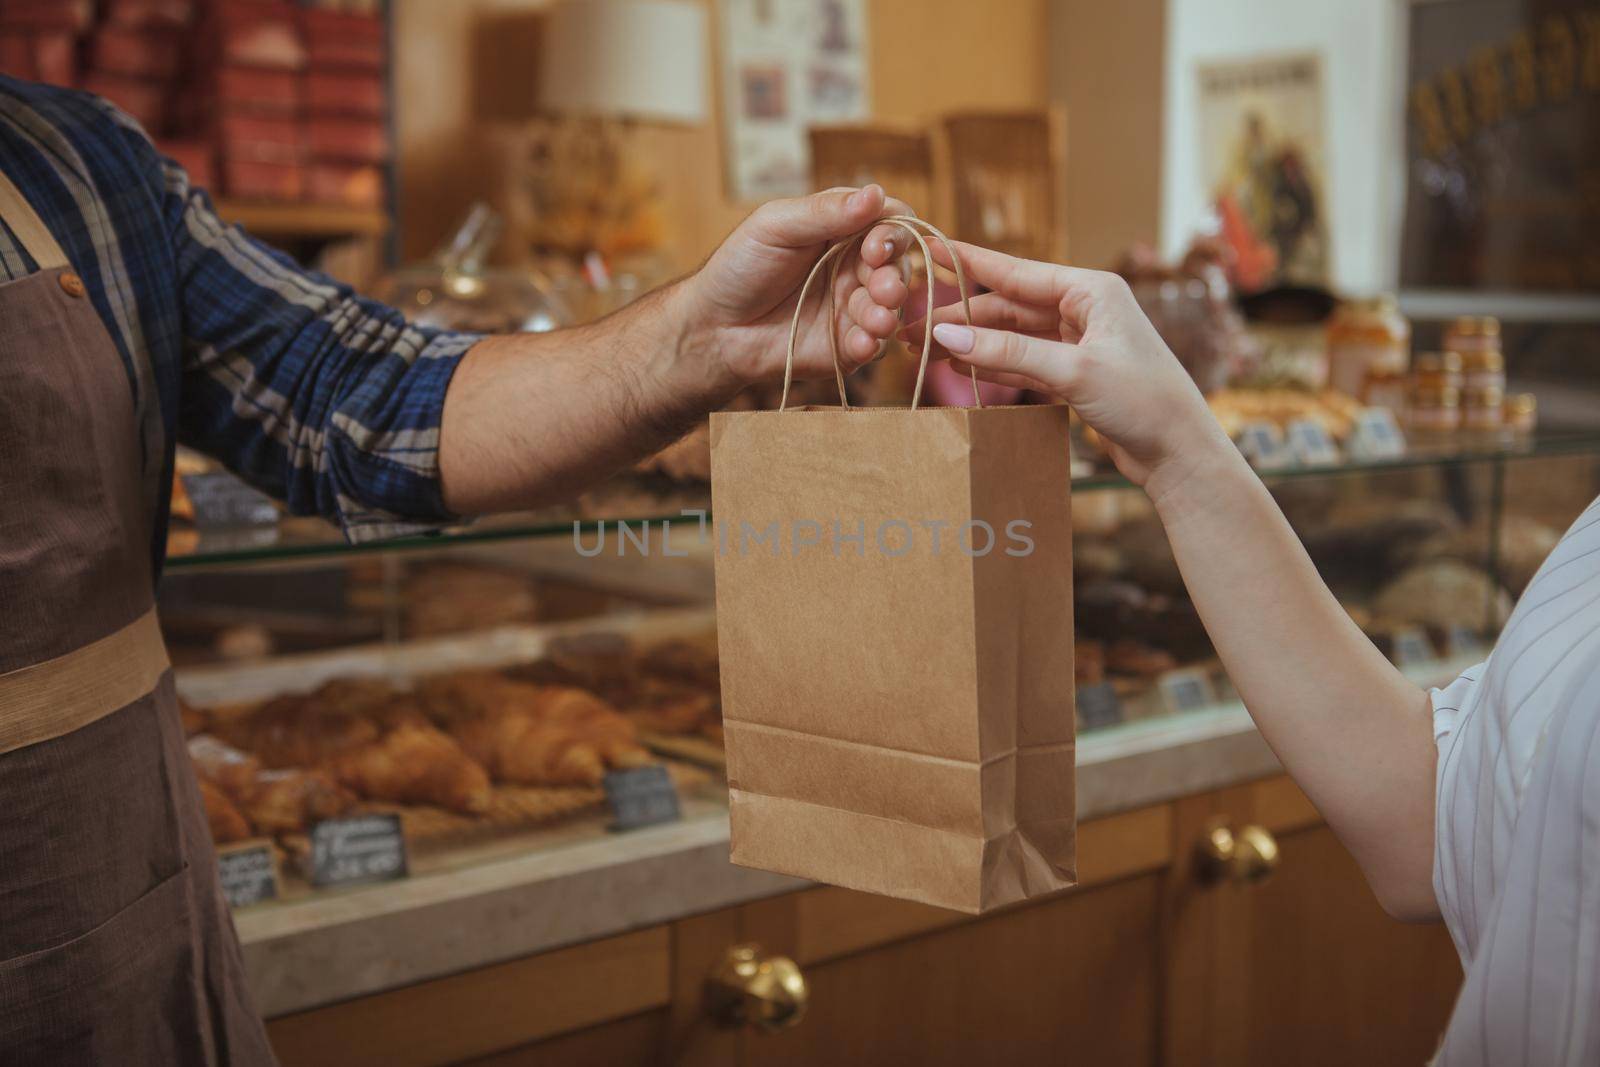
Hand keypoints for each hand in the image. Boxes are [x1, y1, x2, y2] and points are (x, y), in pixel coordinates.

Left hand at [677, 184, 915, 390]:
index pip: (889, 222)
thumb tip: (875, 193)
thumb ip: (825, 212)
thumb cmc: (739, 268)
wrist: (713, 327)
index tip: (875, 247)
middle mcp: (855, 267)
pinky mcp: (847, 346)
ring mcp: (853, 307)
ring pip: (890, 307)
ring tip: (876, 319)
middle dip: (895, 277)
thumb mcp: (775, 227)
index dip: (894, 233)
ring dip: (888, 311)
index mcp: (843, 230)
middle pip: (898, 266)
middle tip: (883, 289)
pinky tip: (862, 342)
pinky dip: (872, 343)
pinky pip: (873, 345)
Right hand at [903, 241, 1233, 496]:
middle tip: (911, 326)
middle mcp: (1085, 309)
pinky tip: (960, 365)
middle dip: (961, 315)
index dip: (970, 263)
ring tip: (925, 349)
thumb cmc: (1144, 401)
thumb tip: (946, 335)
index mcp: (1092, 290)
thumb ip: (1007, 352)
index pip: (1018, 272)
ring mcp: (1079, 342)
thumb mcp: (1073, 371)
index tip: (930, 248)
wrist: (1180, 453)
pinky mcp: (1075, 374)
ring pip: (1013, 336)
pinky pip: (1024, 362)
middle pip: (1009, 306)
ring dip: (972, 342)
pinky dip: (993, 364)